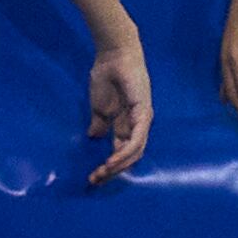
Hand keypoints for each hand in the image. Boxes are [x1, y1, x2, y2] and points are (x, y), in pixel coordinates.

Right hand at [84, 38, 149, 185]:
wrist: (112, 56)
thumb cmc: (107, 77)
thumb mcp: (99, 106)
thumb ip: (99, 123)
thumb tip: (94, 137)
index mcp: (128, 125)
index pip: (122, 151)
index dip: (110, 165)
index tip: (94, 177)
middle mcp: (139, 126)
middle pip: (131, 156)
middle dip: (114, 170)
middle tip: (96, 181)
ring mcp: (143, 120)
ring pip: (136, 151)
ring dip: (119, 165)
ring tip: (103, 173)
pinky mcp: (143, 113)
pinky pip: (137, 138)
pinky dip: (125, 151)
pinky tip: (112, 160)